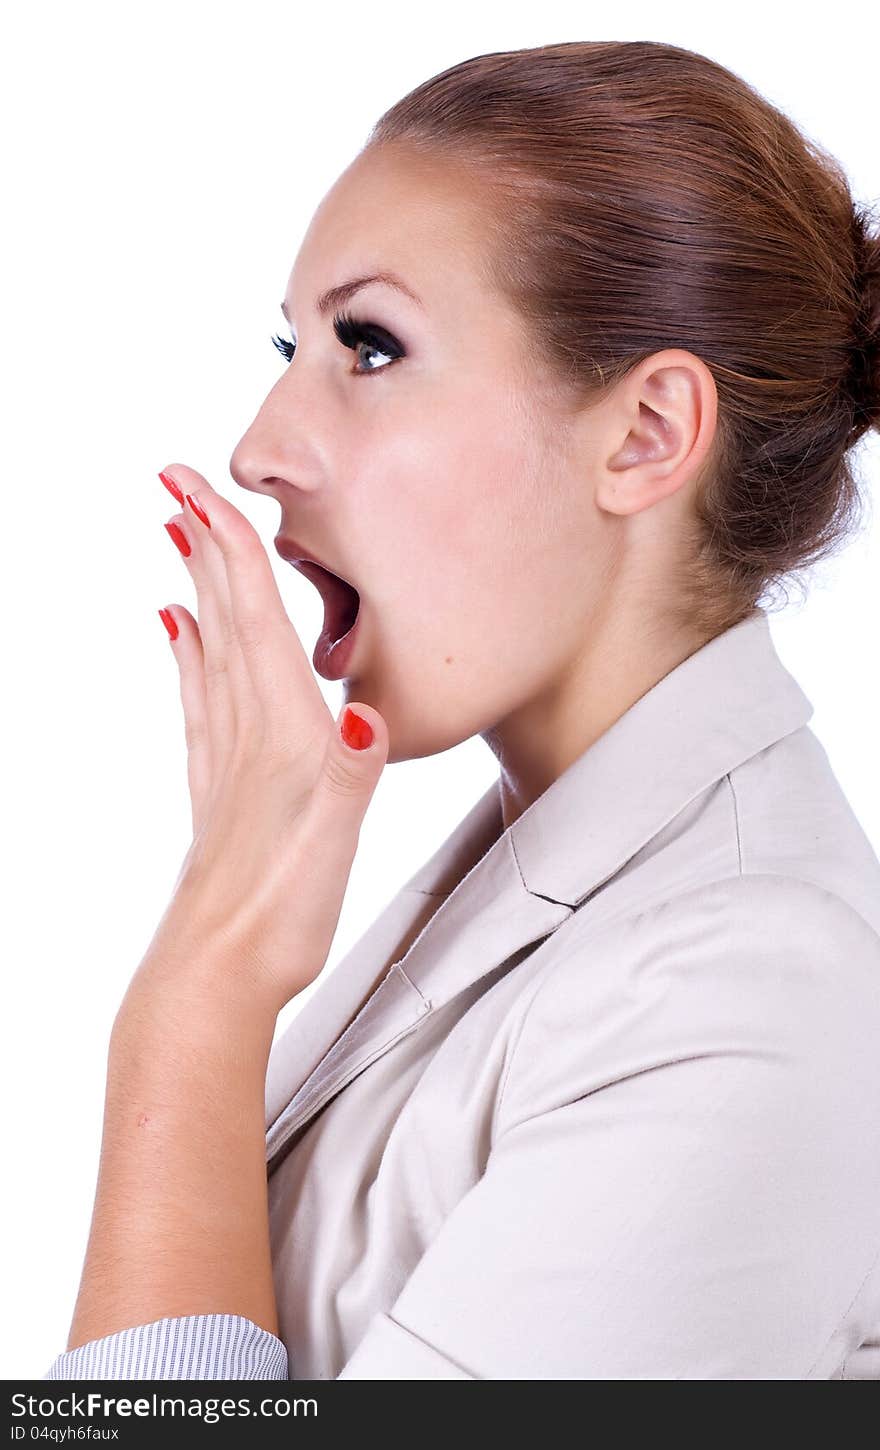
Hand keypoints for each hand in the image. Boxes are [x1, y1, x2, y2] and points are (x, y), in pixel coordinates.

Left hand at [130, 462, 388, 1019]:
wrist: (215, 978)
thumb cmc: (276, 915)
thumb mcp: (329, 845)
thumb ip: (349, 776)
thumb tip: (364, 713)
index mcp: (280, 734)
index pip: (251, 620)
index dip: (227, 549)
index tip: (195, 487)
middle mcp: (247, 735)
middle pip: (223, 619)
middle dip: (205, 547)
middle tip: (176, 485)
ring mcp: (228, 763)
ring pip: (209, 653)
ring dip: (198, 590)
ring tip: (179, 541)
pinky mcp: (222, 792)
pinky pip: (202, 702)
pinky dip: (191, 657)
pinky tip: (181, 637)